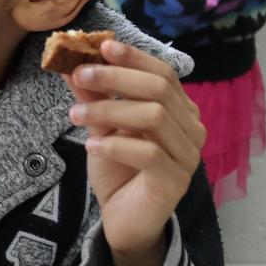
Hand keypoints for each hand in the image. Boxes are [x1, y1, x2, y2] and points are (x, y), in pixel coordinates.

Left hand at [64, 39, 206, 265]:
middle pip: (159, 89)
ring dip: (109, 109)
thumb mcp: (102, 127)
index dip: (134, 57)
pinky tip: (92, 145)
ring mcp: (188, 155)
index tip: (102, 45)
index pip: (163, 73)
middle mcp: (192, 129)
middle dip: (116, 77)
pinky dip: (116, 144)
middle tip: (80, 74)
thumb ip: (94, 97)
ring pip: (153, 117)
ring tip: (75, 115)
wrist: (124, 220)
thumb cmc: (118, 170)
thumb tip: (73, 64)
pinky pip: (149, 153)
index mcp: (180, 110)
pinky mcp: (175, 181)